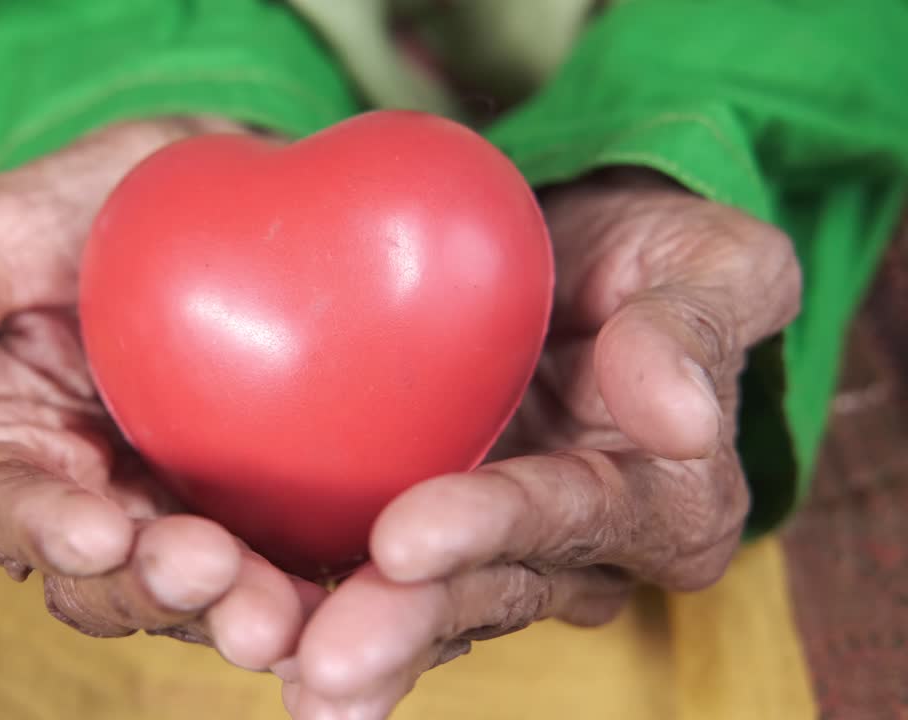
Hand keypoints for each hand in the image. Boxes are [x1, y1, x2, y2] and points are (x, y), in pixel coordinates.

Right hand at [0, 117, 322, 670]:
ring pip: (198, 596)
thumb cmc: (105, 198)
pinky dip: (318, 597)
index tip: (98, 527)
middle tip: (213, 575)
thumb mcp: (2, 232)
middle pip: (106, 580)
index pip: (6, 511)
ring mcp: (184, 513)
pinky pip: (289, 569)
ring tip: (284, 613)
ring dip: (237, 613)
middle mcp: (92, 499)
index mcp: (10, 447)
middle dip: (154, 588)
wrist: (240, 186)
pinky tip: (357, 601)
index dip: (44, 531)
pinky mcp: (270, 514)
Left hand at [279, 170, 802, 718]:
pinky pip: (358, 574)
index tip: (402, 541)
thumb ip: (694, 326)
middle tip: (317, 664)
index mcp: (660, 506)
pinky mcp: (421, 535)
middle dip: (397, 628)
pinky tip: (239, 627)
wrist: (574, 259)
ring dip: (339, 641)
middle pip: (480, 592)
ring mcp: (493, 552)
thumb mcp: (708, 261)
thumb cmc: (654, 254)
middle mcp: (574, 553)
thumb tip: (685, 419)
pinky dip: (299, 598)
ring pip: (415, 608)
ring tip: (271, 667)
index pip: (562, 516)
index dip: (485, 530)